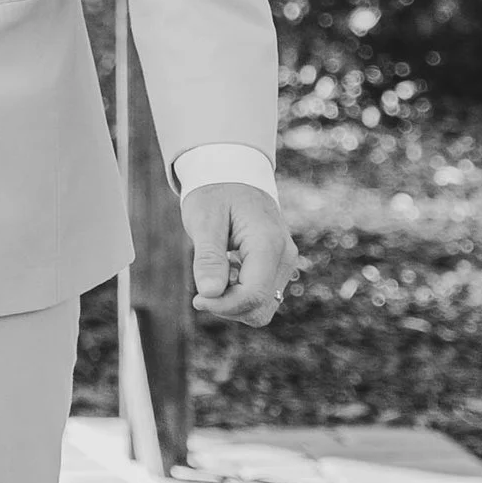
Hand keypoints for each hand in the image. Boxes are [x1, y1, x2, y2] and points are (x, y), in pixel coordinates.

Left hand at [184, 181, 296, 325]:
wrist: (234, 174)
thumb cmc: (215, 192)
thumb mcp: (204, 219)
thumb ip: (208, 257)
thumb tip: (209, 294)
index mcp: (268, 243)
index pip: (254, 295)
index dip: (223, 306)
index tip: (196, 299)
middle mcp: (284, 256)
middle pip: (261, 308)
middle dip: (228, 307)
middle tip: (203, 285)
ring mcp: (285, 262)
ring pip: (263, 306)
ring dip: (234, 301)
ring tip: (216, 271)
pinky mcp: (278, 266)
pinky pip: (263, 295)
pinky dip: (240, 293)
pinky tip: (225, 270)